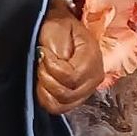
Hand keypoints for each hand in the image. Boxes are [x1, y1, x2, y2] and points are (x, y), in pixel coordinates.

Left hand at [36, 0, 104, 115]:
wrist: (62, 29)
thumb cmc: (59, 26)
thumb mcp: (58, 28)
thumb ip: (59, 48)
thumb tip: (56, 63)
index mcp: (93, 58)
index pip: (71, 77)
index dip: (52, 67)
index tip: (43, 52)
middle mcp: (95, 77)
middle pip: (66, 94)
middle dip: (47, 78)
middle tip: (41, 62)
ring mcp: (87, 90)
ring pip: (62, 103)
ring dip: (46, 89)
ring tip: (44, 71)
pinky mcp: (78, 97)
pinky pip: (60, 108)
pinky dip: (47, 99)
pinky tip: (44, 84)